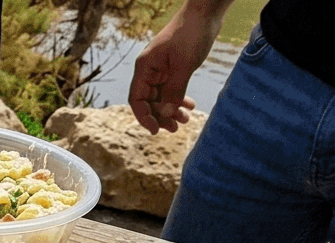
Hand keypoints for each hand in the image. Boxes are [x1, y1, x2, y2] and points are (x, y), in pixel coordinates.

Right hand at [128, 3, 226, 133]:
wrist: (204, 12)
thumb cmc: (191, 33)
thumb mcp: (184, 66)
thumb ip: (173, 91)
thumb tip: (165, 114)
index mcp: (145, 68)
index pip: (137, 99)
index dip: (144, 117)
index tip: (156, 131)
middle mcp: (149, 70)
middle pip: (148, 101)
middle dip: (160, 116)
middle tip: (175, 128)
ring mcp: (161, 69)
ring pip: (161, 96)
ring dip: (171, 109)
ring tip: (185, 120)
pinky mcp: (173, 67)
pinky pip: (172, 88)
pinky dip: (179, 98)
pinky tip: (190, 106)